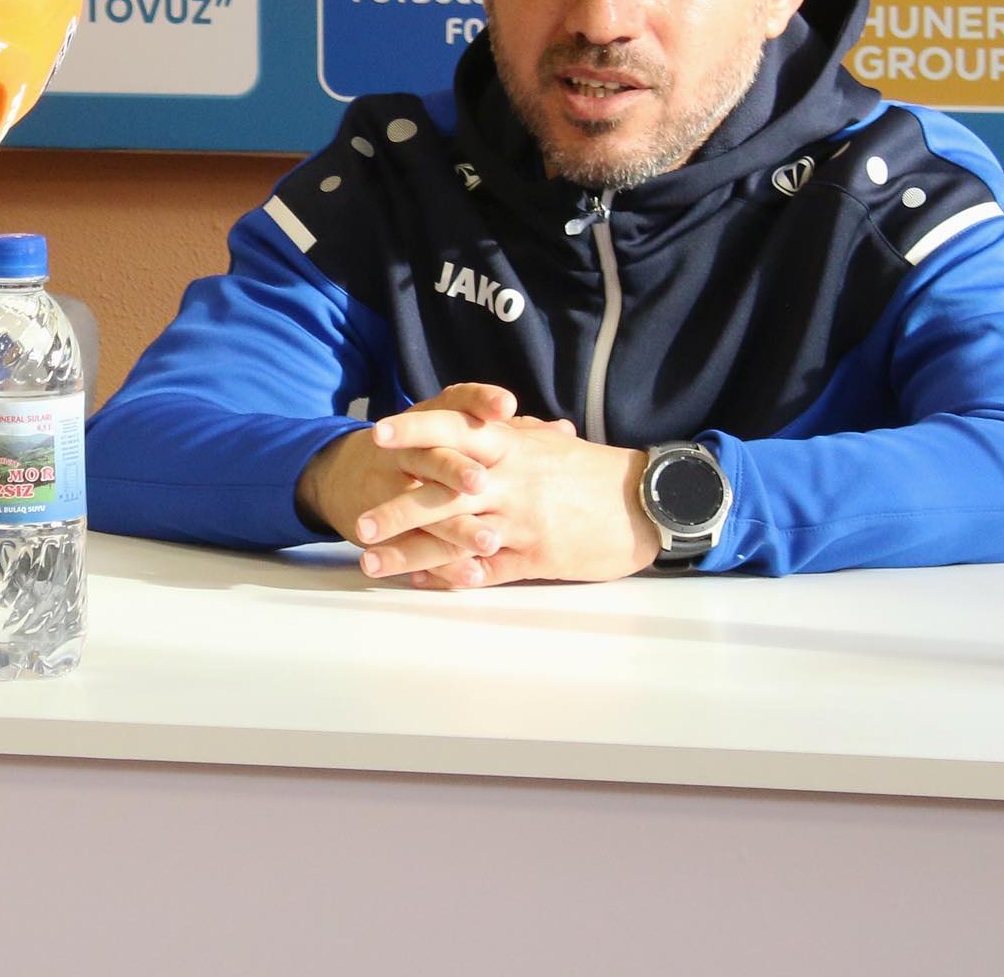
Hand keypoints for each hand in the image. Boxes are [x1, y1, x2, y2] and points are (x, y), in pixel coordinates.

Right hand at [296, 383, 521, 565]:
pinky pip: (414, 547)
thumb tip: (565, 429)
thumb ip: (509, 432)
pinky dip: (441, 565)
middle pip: (437, 455)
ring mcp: (395, 487)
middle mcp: (414, 449)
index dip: (481, 403)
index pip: (458, 404)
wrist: (346, 475)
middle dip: (457, 469)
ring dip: (457, 528)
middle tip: (482, 482)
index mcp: (436, 421)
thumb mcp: (454, 430)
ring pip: (426, 507)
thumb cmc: (422, 450)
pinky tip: (468, 577)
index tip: (508, 406)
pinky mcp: (386, 526)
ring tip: (487, 542)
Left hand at [357, 417, 658, 589]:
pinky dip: (451, 575)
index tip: (378, 433)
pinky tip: (421, 581)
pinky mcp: (536, 555)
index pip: (457, 429)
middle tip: (357, 522)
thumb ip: (510, 436)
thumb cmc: (595, 472)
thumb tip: (481, 422)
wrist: (646, 502)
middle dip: (397, 506)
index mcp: (514, 445)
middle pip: (444, 491)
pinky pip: (485, 568)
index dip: (416, 430)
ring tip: (373, 562)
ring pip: (455, 535)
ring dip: (410, 551)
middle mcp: (512, 479)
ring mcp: (522, 519)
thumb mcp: (549, 445)